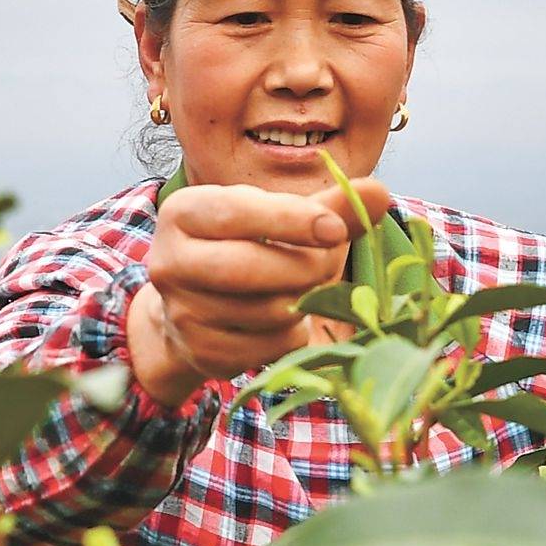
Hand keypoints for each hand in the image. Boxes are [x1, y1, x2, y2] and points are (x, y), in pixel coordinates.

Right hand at [126, 178, 392, 406]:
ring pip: (266, 311)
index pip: (238, 213)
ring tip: (306, 288)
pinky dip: (293, 334)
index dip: (292, 221)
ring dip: (304, 301)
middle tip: (331, 263)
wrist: (199, 305)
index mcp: (184, 213)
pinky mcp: (201, 353)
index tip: (336, 230)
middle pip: (248, 269)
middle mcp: (168, 261)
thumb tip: (377, 193)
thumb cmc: (248, 245)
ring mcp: (181, 312)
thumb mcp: (281, 218)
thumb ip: (330, 205)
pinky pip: (269, 347)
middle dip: (305, 267)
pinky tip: (288, 319)